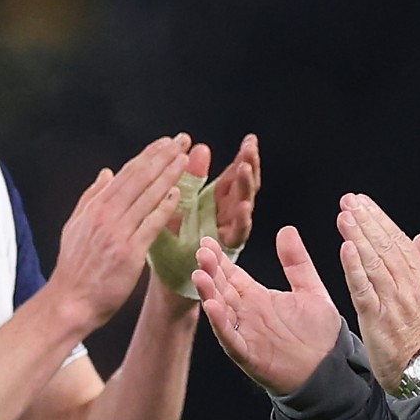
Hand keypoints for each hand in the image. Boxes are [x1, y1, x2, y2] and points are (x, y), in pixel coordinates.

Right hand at [43, 134, 195, 326]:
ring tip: (185, 159)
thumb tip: (106, 173)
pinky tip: (178, 195)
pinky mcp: (129, 253)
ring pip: (146, 196)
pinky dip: (164, 208)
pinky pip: (150, 225)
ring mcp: (117, 233)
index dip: (148, 155)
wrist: (70, 301)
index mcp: (95, 206)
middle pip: (139, 177)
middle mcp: (106, 214)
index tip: (166, 142)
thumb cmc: (75, 268)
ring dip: (168, 175)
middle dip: (162, 156)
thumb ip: (91, 197)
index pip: (126, 173)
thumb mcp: (75, 226)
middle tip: (182, 140)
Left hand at [147, 133, 259, 308]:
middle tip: (250, 148)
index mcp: (218, 202)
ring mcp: (229, 233)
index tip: (250, 139)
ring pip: (245, 207)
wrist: (168, 280)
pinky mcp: (225, 251)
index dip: (244, 157)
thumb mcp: (180, 203)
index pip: (235, 175)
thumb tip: (201, 146)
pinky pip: (237, 235)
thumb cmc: (173, 243)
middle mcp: (228, 215)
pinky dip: (242, 221)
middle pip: (245, 187)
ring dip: (247, 188)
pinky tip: (244, 207)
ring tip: (246, 169)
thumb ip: (193, 177)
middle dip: (249, 167)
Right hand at [193, 225, 347, 396]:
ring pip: (221, 311)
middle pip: (222, 289)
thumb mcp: (311, 290)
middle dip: (211, 270)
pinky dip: (220, 323)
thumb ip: (297, 263)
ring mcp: (246, 334)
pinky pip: (231, 338)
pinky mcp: (249, 354)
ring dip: (209, 294)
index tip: (208, 241)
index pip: (232, 274)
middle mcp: (247, 314)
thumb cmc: (320, 334)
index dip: (220, 259)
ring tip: (200, 275)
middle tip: (201, 252)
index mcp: (258, 298)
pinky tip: (212, 306)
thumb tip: (287, 231)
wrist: (329, 369)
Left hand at [332, 194, 419, 394]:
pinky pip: (364, 289)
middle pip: (384, 246)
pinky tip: (346, 250)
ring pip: (373, 262)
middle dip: (366, 220)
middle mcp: (407, 285)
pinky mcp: (377, 319)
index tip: (364, 203)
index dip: (380, 219)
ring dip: (358, 236)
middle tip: (349, 201)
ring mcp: (392, 301)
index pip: (398, 241)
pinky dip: (354, 268)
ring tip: (344, 216)